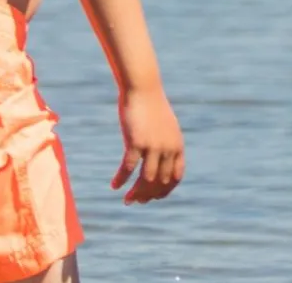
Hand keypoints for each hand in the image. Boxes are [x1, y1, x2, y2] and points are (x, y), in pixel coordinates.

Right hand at [113, 88, 183, 204]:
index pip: (175, 177)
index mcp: (177, 146)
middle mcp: (168, 148)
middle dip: (148, 195)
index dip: (165, 191)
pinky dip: (121, 179)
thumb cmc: (152, 108)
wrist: (143, 89)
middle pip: (160, 181)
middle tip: (135, 202)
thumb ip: (166, 144)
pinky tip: (114, 186)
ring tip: (126, 200)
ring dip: (135, 193)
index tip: (154, 198)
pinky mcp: (136, 142)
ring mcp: (153, 146)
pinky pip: (128, 168)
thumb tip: (161, 161)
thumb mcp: (165, 128)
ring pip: (146, 179)